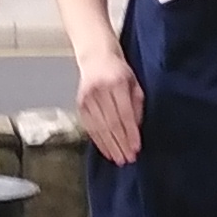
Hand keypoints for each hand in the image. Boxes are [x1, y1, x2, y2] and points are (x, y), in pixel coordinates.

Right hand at [75, 42, 144, 164]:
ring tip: (119, 159)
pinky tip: (106, 151)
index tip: (136, 148)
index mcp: (117, 83)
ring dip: (110, 146)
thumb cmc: (119, 71)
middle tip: (128, 159)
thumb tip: (136, 131)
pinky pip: (90, 127)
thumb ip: (136, 106)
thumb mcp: (134, 84)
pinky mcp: (80, 104)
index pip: (124, 114)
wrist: (96, 57)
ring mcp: (87, 98)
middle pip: (111, 123)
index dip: (130, 133)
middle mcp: (100, 90)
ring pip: (99, 128)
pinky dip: (99, 141)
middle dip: (121, 144)